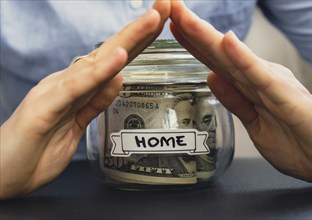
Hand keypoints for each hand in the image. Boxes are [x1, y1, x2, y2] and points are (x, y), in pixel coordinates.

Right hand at [0, 0, 169, 199]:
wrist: (2, 173)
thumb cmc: (37, 150)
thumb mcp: (78, 125)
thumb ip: (96, 101)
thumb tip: (119, 79)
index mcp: (79, 87)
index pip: (115, 59)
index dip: (140, 41)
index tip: (162, 23)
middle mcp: (69, 83)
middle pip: (111, 52)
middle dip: (141, 29)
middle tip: (166, 5)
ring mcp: (57, 92)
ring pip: (97, 62)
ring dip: (127, 40)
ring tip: (153, 19)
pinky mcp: (45, 108)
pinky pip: (76, 88)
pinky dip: (98, 72)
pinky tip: (118, 56)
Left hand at [170, 0, 311, 181]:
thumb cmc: (295, 143)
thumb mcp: (253, 123)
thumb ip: (234, 99)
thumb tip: (211, 77)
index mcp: (251, 84)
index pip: (216, 60)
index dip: (192, 43)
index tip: (172, 26)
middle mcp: (259, 77)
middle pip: (219, 52)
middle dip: (192, 30)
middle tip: (171, 7)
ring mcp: (272, 84)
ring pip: (233, 57)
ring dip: (207, 36)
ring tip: (184, 16)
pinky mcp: (285, 96)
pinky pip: (260, 76)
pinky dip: (242, 58)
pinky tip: (226, 41)